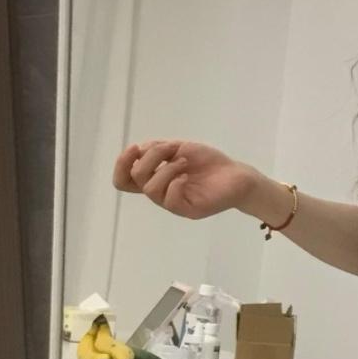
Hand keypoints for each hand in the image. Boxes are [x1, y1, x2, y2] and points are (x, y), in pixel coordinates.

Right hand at [112, 139, 256, 220]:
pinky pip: (170, 200)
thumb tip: (138, 151)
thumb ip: (156, 149)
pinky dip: (175, 182)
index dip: (122, 163)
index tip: (135, 148)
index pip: (124, 180)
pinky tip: (187, 176)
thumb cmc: (208, 162)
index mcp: (155, 178)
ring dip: (165, 168)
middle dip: (149, 157)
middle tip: (170, 149)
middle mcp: (160, 192)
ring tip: (184, 161)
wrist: (236, 175)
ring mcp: (173, 203)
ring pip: (150, 188)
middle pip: (133, 179)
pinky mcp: (188, 210)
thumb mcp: (178, 148)